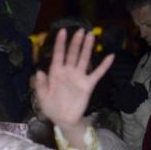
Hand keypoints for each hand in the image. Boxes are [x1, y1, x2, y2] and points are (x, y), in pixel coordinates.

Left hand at [32, 28, 113, 144]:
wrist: (63, 119)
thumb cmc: (51, 107)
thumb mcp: (42, 97)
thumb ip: (41, 84)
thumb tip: (40, 71)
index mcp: (55, 73)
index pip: (58, 55)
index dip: (60, 43)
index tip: (62, 31)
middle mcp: (68, 72)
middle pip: (73, 54)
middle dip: (76, 42)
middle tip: (81, 30)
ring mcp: (79, 77)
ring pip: (84, 59)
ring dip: (87, 48)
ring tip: (90, 36)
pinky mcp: (88, 84)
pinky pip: (97, 73)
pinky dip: (104, 65)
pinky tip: (110, 56)